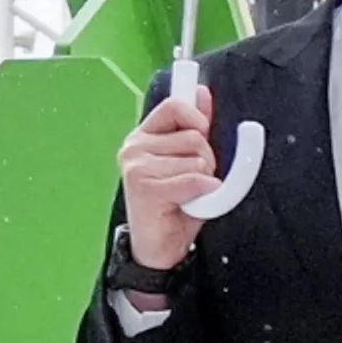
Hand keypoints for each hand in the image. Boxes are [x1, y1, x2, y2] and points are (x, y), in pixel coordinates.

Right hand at [118, 86, 218, 271]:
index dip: (198, 119)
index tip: (202, 137)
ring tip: (186, 195)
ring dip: (205, 179)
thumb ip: (194, 127)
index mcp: (143, 136)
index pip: (175, 105)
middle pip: (195, 137)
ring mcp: (136, 166)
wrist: (160, 249)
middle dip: (207, 160)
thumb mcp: (189, 160)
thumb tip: (202, 93)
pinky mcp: (144, 187)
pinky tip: (186, 204)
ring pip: (198, 160)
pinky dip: (202, 193)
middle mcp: (134, 147)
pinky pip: (194, 180)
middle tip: (193, 182)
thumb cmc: (176, 205)